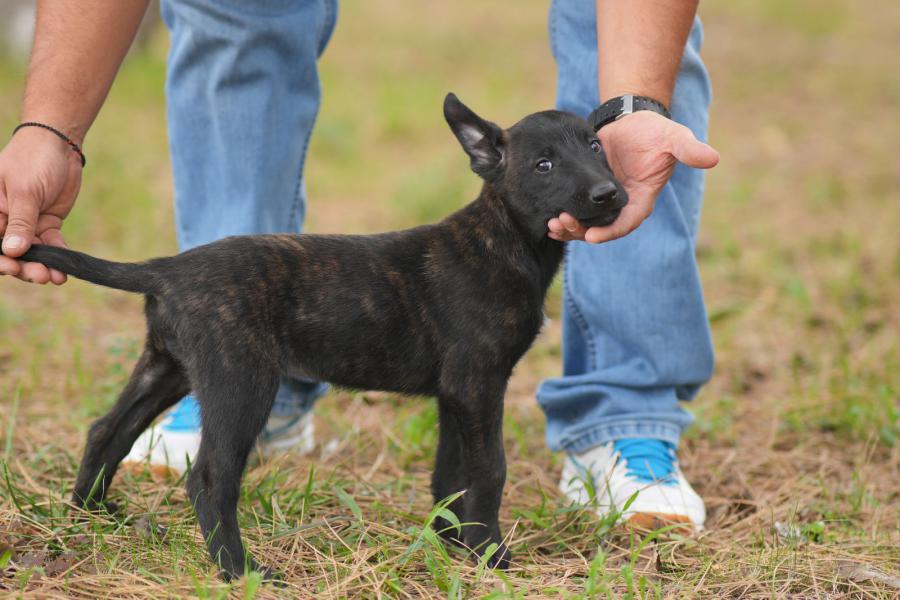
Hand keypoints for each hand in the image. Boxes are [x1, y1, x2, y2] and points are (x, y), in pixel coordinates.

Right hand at [0, 127, 81, 283]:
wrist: (59, 146)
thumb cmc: (31, 160)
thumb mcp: (24, 191)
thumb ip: (20, 222)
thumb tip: (12, 251)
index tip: (11, 268)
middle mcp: (5, 221)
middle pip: (11, 251)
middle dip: (23, 267)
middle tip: (39, 276)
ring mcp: (27, 224)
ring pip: (31, 252)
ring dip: (42, 266)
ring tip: (55, 278)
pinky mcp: (47, 224)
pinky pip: (51, 244)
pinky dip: (57, 255)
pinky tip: (65, 269)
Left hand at [547, 110, 718, 242]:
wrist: (631, 120)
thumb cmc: (655, 131)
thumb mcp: (673, 137)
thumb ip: (689, 150)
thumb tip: (713, 158)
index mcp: (642, 199)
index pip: (626, 223)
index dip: (610, 231)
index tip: (593, 236)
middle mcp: (622, 206)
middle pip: (601, 228)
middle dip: (581, 232)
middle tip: (561, 225)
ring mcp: (603, 203)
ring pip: (585, 224)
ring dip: (569, 228)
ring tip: (552, 224)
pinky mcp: (588, 194)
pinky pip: (575, 212)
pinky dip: (562, 217)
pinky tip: (547, 218)